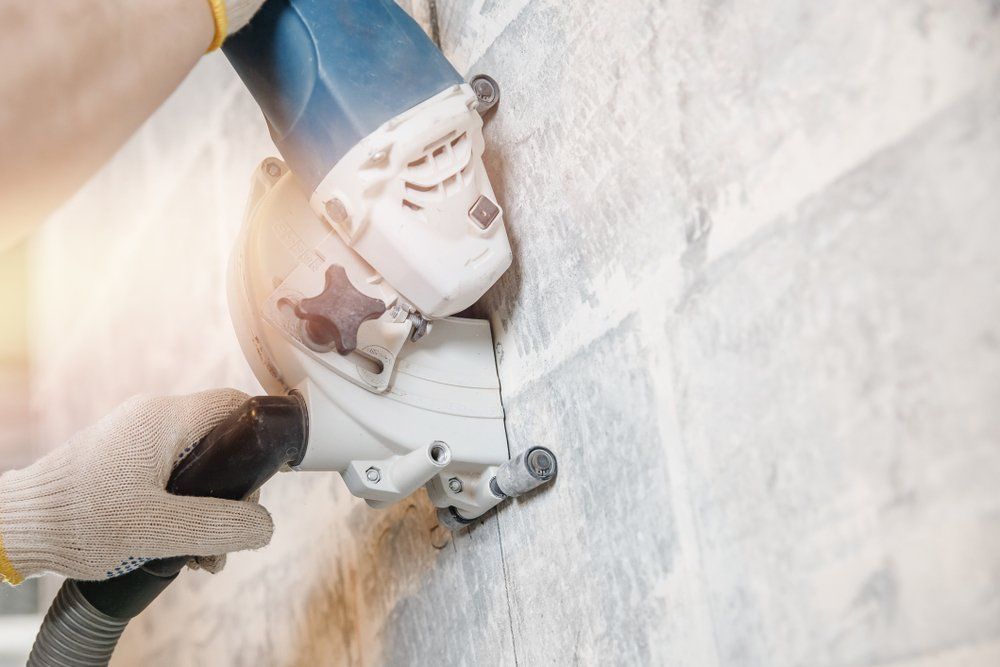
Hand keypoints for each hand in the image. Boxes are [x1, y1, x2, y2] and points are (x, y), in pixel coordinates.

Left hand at [0, 389, 272, 583]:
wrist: (16, 530)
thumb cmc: (78, 522)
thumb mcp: (160, 530)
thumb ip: (219, 525)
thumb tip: (265, 526)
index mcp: (165, 419)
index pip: (237, 406)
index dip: (260, 439)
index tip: (261, 482)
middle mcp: (152, 419)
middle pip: (220, 442)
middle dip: (232, 492)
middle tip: (225, 535)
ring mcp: (135, 439)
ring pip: (196, 464)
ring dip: (207, 507)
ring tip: (200, 554)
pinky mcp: (121, 461)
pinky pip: (170, 475)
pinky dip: (182, 507)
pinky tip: (177, 547)